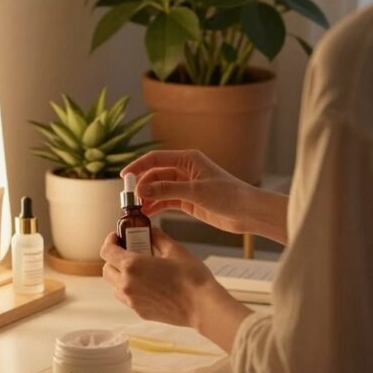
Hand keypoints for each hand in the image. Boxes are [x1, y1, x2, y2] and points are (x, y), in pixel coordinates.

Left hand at [100, 226, 217, 329]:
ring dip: (120, 275)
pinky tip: (147, 285)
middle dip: (114, 259)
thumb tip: (150, 231)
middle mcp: (127, 284)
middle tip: (129, 252)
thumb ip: (158, 237)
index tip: (118, 237)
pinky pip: (127, 298)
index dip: (110, 241)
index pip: (107, 251)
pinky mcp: (140, 312)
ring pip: (114, 286)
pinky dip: (130, 289)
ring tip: (139, 270)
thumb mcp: (175, 249)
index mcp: (132, 265)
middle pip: (107, 269)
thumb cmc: (191, 277)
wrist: (202, 306)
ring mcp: (132, 301)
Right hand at [121, 149, 252, 234]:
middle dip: (142, 186)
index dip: (138, 166)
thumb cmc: (229, 196)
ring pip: (159, 189)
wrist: (248, 212)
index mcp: (188, 159)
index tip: (124, 177)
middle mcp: (185, 170)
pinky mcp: (188, 200)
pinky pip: (166, 201)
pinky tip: (148, 214)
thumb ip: (167, 190)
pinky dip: (156, 206)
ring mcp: (186, 186)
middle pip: (155, 175)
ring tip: (137, 210)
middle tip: (131, 201)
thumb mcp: (195, 192)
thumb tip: (142, 189)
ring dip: (148, 197)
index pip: (155, 159)